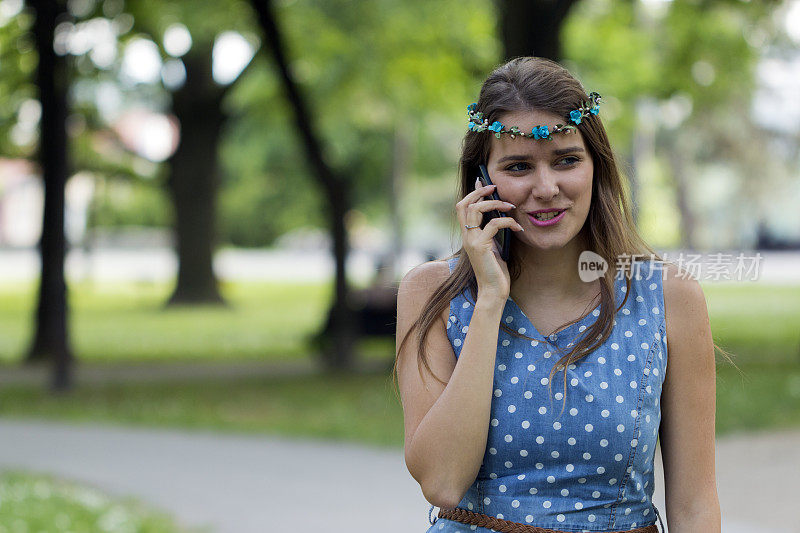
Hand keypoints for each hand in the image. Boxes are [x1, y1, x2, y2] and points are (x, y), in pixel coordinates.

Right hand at [456, 178, 523, 299]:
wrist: (494, 292)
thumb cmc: (496, 271)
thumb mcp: (494, 246)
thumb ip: (492, 232)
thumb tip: (499, 216)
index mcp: (468, 235)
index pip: (462, 207)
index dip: (472, 193)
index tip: (485, 184)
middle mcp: (466, 236)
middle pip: (463, 204)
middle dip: (479, 192)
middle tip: (494, 187)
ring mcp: (471, 241)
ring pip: (476, 210)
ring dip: (495, 203)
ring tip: (510, 206)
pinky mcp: (481, 246)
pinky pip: (494, 225)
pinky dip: (509, 222)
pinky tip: (519, 228)